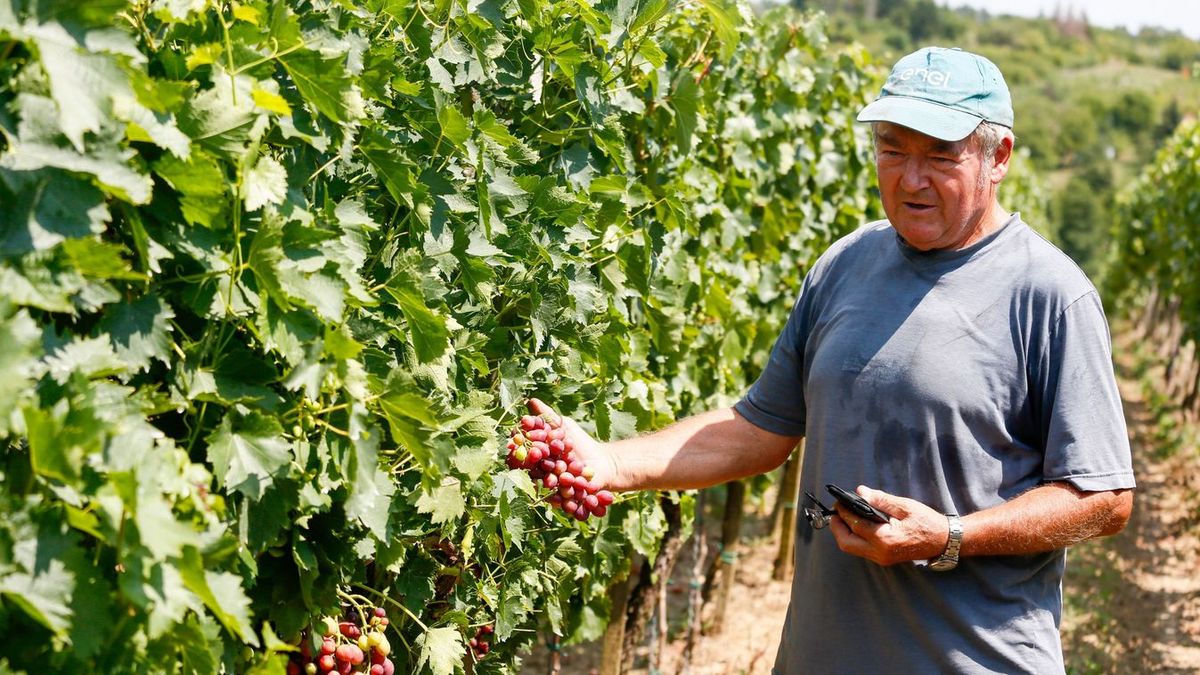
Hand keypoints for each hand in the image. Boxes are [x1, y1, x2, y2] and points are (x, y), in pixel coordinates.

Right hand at [526, 398, 620, 491]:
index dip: (518, 443)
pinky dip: (555, 494)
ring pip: (541, 481)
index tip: (516, 436)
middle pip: (528, 465)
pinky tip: (557, 487)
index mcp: (536, 453)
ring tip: (546, 472)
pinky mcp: (559, 498)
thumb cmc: (581, 443)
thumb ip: (547, 416)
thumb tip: (532, 401)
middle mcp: (538, 470)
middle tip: (534, 451)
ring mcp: (548, 484)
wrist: (602, 463)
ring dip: (543, 477)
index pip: (522, 448)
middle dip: (529, 459)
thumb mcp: (564, 427)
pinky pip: (554, 497)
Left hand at [829, 486, 951, 565]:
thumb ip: (880, 499)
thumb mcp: (904, 506)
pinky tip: (857, 524)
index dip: (843, 512)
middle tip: (836, 511)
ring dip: (844, 533)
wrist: (944, 541)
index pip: (855, 524)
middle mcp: (880, 552)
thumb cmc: (926, 522)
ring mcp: (882, 558)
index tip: (839, 501)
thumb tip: (860, 492)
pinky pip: (861, 550)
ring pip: (852, 548)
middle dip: (837, 527)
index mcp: (885, 538)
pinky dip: (854, 538)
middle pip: (846, 543)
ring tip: (844, 516)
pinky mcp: (884, 559)